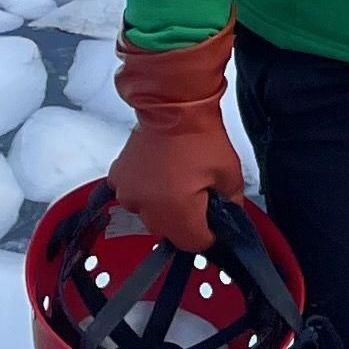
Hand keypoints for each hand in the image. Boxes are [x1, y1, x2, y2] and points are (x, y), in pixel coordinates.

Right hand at [109, 30, 243, 255]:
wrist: (171, 105)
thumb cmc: (201, 137)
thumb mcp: (230, 172)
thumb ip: (231, 202)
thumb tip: (228, 216)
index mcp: (175, 212)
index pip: (194, 243)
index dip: (208, 233)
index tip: (214, 217)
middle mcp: (146, 209)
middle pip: (169, 231)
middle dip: (186, 219)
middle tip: (197, 191)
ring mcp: (127, 195)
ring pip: (150, 215)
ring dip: (163, 206)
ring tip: (176, 179)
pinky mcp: (117, 179)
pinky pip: (134, 197)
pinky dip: (145, 191)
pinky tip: (158, 173)